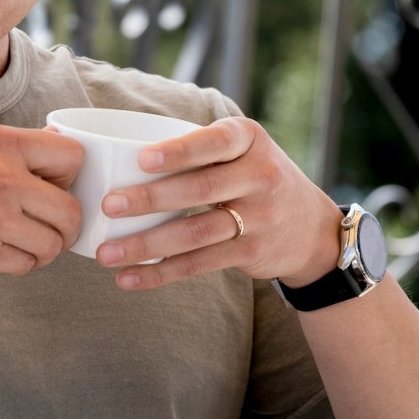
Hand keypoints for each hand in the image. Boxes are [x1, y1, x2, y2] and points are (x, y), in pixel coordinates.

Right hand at [0, 124, 83, 294]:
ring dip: (44, 249)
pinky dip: (19, 265)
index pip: (72, 155)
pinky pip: (26, 265)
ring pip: (54, 242)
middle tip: (46, 227)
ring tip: (22, 245)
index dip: (70, 175)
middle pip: (72, 208)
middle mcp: (1, 178)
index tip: (54, 187)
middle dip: (65, 223)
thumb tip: (51, 141)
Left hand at [90, 116, 341, 289]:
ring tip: (106, 253)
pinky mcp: (252, 252)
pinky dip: (161, 273)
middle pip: (201, 189)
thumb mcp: (242, 150)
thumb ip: (200, 148)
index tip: (142, 159)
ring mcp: (260, 216)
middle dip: (151, 199)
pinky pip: (200, 264)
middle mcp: (260, 175)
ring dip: (147, 244)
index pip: (214, 142)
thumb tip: (118, 154)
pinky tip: (129, 278)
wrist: (312, 229)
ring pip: (196, 233)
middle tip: (108, 205)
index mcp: (249, 139)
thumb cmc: (253, 177)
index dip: (179, 152)